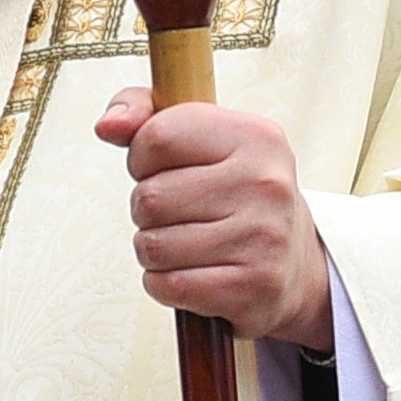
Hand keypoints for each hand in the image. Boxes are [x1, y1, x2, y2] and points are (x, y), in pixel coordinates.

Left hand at [88, 87, 332, 350]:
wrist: (293, 265)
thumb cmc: (230, 192)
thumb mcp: (200, 139)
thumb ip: (145, 114)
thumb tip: (107, 126)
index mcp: (255, 136)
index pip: (156, 137)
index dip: (142, 160)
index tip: (166, 170)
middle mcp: (266, 183)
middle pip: (149, 198)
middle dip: (147, 211)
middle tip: (180, 214)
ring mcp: (265, 238)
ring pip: (153, 246)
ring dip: (154, 251)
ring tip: (186, 244)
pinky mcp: (255, 286)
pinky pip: (168, 285)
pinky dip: (164, 283)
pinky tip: (192, 273)